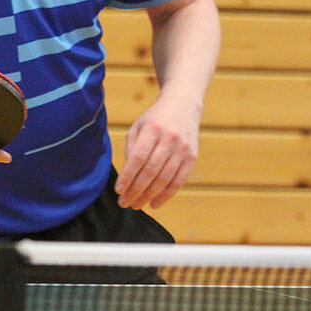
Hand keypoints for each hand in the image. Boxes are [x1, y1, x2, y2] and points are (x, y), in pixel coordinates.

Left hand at [114, 91, 200, 209]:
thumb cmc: (154, 120)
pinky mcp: (192, 157)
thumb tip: (127, 178)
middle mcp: (170, 138)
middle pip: (151, 171)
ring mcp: (183, 148)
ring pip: (165, 179)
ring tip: (136, 205)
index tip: (118, 190)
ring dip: (149, 196)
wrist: (183, 105)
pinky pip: (179, 181)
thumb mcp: (138, 127)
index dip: (128, 176)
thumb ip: (131, 149)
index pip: (138, 157)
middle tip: (124, 203)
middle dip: (136, 190)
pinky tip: (154, 203)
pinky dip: (166, 195)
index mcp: (153, 128)